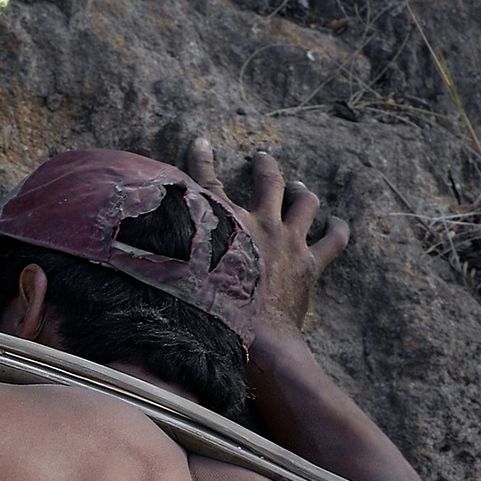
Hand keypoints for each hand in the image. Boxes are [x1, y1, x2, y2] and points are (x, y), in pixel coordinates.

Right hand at [183, 137, 348, 332]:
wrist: (257, 338)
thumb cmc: (215, 313)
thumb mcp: (184, 278)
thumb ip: (167, 259)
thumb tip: (141, 258)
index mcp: (226, 224)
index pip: (207, 182)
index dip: (201, 160)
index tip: (201, 142)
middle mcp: (261, 225)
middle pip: (268, 182)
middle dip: (265, 167)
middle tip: (263, 158)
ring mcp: (289, 242)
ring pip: (305, 203)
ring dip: (302, 193)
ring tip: (301, 188)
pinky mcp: (309, 264)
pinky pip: (333, 241)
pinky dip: (338, 230)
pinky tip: (339, 224)